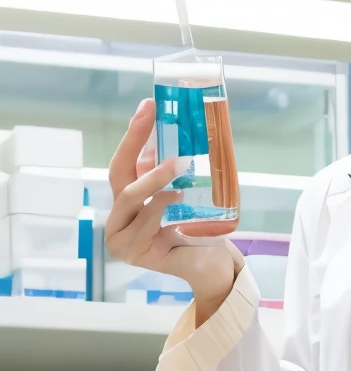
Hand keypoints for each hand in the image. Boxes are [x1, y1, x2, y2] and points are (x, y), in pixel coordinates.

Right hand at [107, 99, 238, 320]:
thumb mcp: (181, 192)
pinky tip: (177, 198)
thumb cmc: (197, 228)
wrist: (212, 264)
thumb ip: (168, 170)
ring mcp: (122, 238)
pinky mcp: (134, 254)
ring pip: (130, 199)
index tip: (148, 106)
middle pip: (118, 176)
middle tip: (158, 123)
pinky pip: (145, 223)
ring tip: (180, 168)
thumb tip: (169, 131)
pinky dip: (160, 207)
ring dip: (155, 180)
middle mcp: (119, 218)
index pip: (123, 162)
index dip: (134, 134)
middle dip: (136, 147)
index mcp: (127, 200)